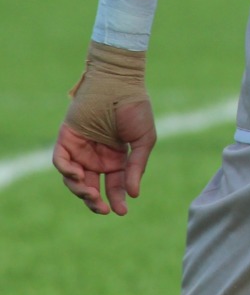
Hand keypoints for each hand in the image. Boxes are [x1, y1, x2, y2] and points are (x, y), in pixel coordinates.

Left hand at [54, 44, 156, 216]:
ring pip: (74, 179)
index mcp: (116, 158)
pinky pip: (61, 161)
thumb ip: (136, 166)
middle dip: (96, 201)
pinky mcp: (67, 139)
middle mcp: (96, 156)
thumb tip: (134, 193)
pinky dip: (66, 171)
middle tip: (103, 209)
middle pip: (91, 186)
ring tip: (90, 194)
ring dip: (80, 190)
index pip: (114, 184)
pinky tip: (78, 176)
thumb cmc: (135, 108)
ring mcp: (80, 149)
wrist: (119, 83)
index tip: (122, 211)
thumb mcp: (143, 140)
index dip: (118, 198)